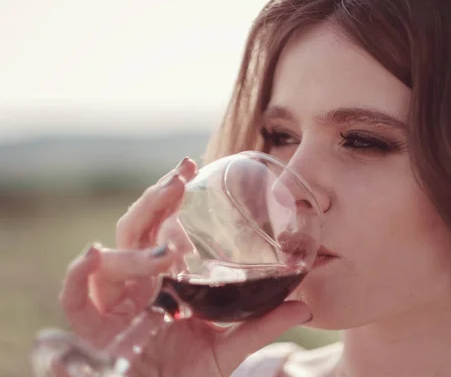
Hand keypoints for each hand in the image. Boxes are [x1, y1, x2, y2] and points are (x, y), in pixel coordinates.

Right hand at [39, 158, 311, 376]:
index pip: (161, 225)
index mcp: (163, 279)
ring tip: (167, 248)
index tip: (192, 166)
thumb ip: (260, 326)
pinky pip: (75, 298)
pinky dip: (77, 277)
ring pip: (112, 259)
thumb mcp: (227, 348)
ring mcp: (113, 302)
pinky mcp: (92, 328)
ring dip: (137, 248)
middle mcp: (135, 283)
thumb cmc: (186, 373)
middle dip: (156, 199)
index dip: (171, 195)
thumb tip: (305, 308)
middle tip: (180, 176)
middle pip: (136, 228)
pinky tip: (93, 255)